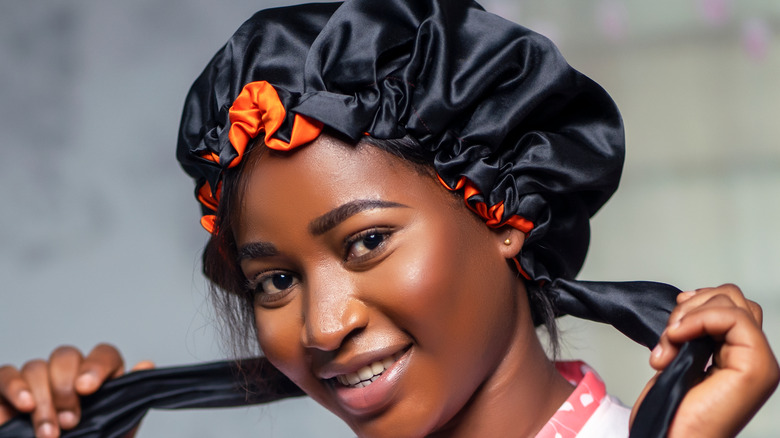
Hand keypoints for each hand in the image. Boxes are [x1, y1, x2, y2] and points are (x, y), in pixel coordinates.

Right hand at [0, 344, 153, 437]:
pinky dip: (12, 388)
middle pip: (65, 356)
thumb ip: (129, 401)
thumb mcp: (116, 431)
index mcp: (100, 380)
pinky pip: (7, 375)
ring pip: (36, 367)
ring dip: (42, 399)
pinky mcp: (10, 391)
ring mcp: (38, 381)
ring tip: (48, 432)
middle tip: (69, 421)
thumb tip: (146, 365)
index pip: (103, 355)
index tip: (87, 388)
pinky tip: (21, 407)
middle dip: (65, 388)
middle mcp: (68, 374)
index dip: (96, 366)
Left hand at [634, 284, 778, 437]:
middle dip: (692, 307)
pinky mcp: (756, 367)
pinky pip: (734, 317)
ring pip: (732, 301)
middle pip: (732, 297)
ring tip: (669, 343)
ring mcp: (759, 362)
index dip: (696, 304)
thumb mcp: (679, 360)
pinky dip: (700, 318)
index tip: (670, 324)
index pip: (727, 305)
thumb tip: (686, 306)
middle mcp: (752, 357)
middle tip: (669, 335)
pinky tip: (677, 337)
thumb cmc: (670, 414)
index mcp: (736, 356)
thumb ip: (693, 334)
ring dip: (690, 315)